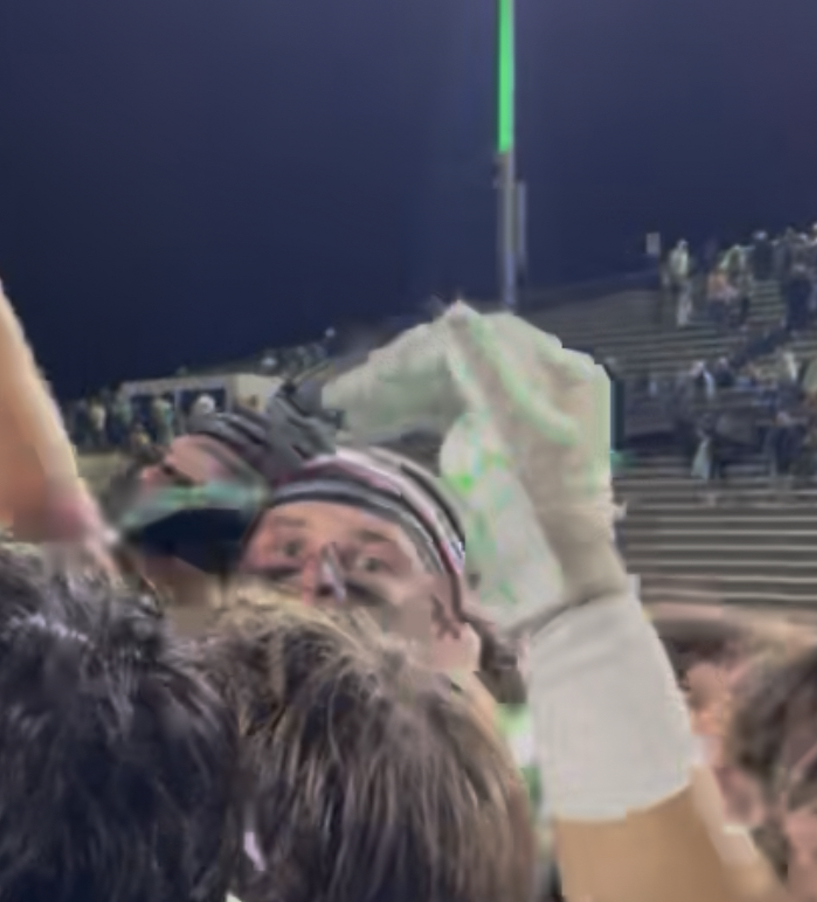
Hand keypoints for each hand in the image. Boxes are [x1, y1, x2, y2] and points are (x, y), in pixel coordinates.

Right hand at [322, 306, 620, 626]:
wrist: (558, 586)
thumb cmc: (539, 517)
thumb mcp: (513, 437)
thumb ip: (486, 372)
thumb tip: (455, 315)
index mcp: (559, 375)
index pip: (478, 336)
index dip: (417, 351)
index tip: (366, 375)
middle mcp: (546, 384)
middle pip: (461, 359)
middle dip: (400, 376)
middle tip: (342, 400)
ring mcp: (526, 413)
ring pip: (449, 384)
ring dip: (397, 395)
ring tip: (347, 415)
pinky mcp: (506, 442)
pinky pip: (450, 410)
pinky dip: (412, 414)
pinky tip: (373, 426)